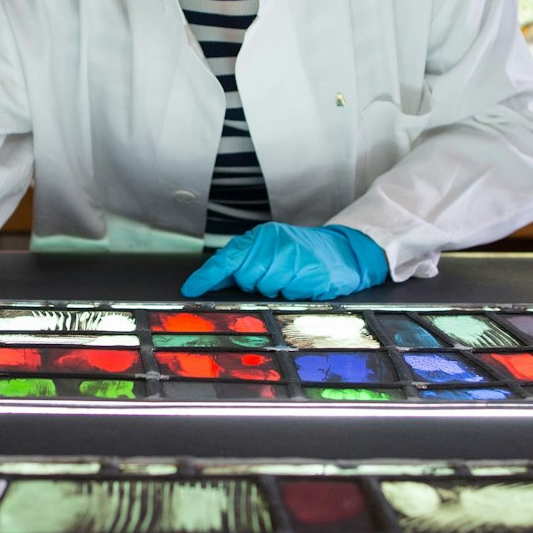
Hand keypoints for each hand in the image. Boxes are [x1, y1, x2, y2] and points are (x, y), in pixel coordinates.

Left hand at [180, 223, 389, 300]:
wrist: (342, 252)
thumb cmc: (302, 253)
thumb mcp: (271, 250)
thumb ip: (242, 264)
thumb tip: (209, 283)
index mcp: (262, 237)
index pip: (226, 257)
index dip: (206, 276)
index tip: (190, 289)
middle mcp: (275, 245)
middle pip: (246, 278)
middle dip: (254, 284)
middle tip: (273, 276)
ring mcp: (293, 259)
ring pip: (267, 289)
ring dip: (277, 289)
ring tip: (291, 277)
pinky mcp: (310, 275)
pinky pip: (290, 295)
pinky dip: (294, 293)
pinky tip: (303, 283)